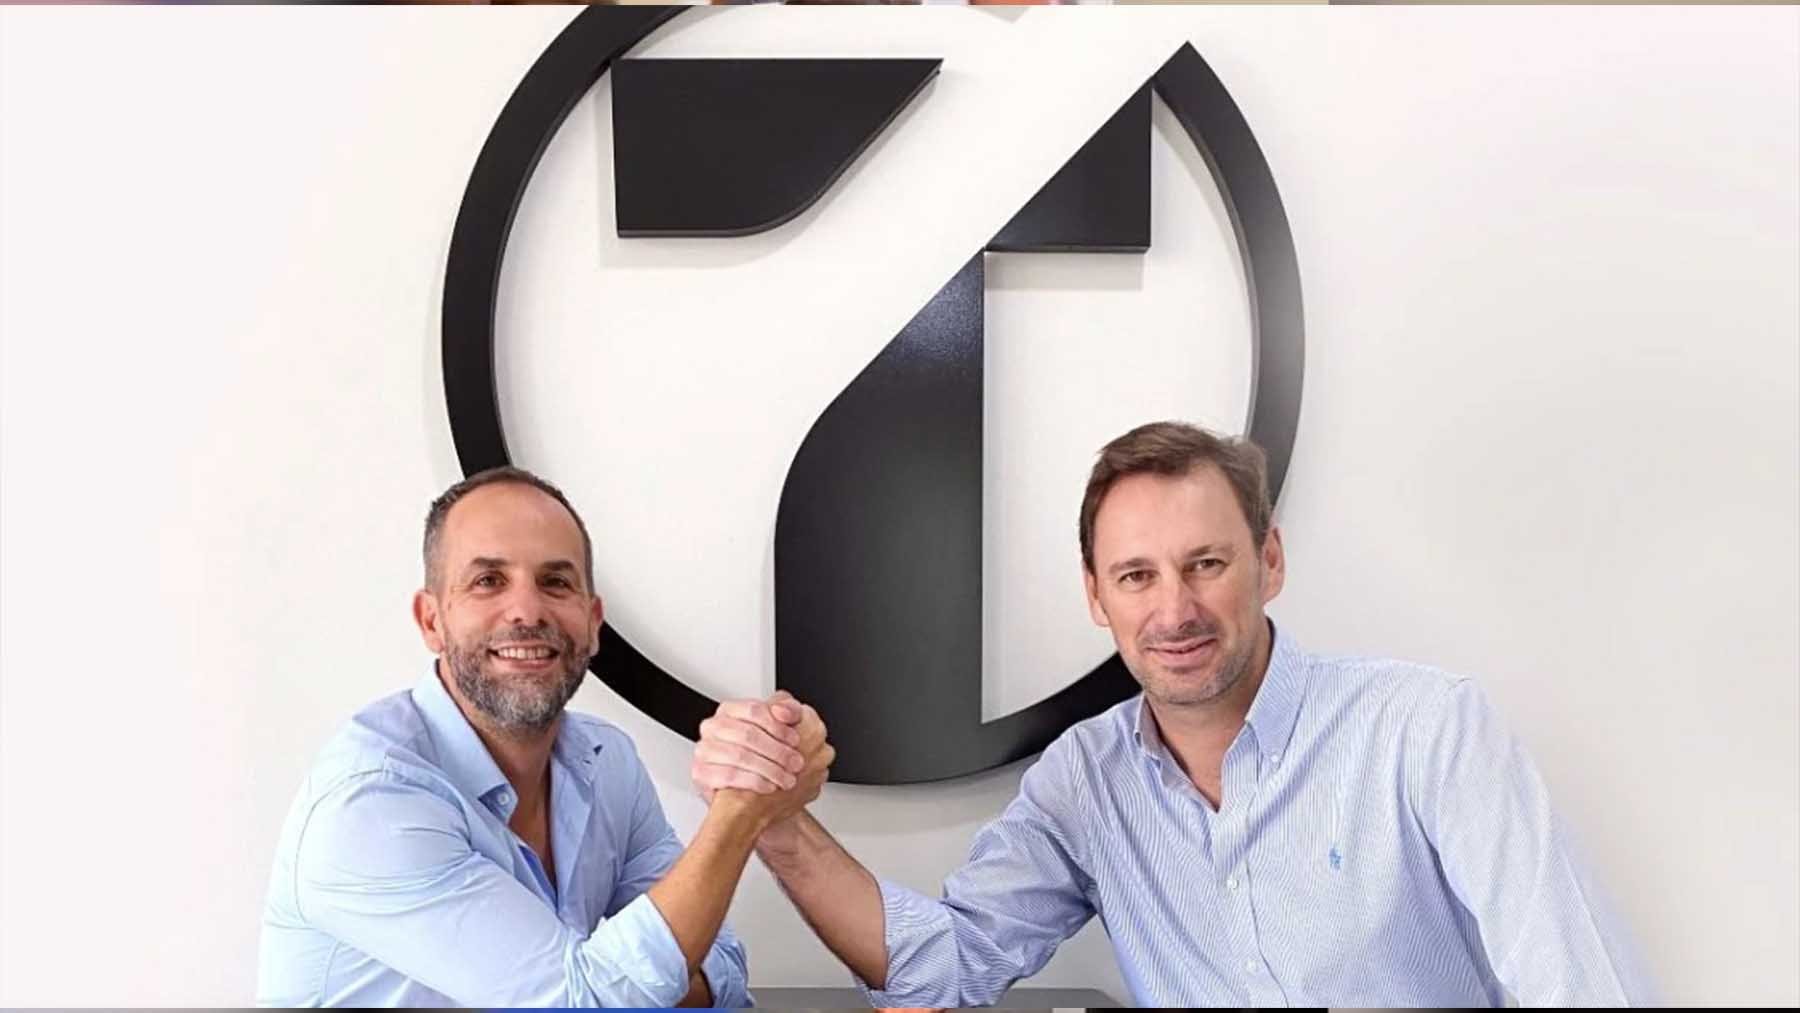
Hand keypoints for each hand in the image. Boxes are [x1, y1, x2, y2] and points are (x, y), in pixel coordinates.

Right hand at [692, 691, 824, 802]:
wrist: (749, 796)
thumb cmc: (763, 756)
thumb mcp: (780, 729)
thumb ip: (789, 711)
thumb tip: (783, 710)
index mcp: (730, 710)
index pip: (754, 710)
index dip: (778, 726)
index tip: (795, 740)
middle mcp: (714, 727)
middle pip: (747, 734)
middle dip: (777, 751)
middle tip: (796, 763)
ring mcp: (705, 749)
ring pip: (739, 755)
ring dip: (769, 768)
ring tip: (787, 778)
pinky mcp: (701, 772)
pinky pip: (729, 775)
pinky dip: (754, 781)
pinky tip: (769, 786)